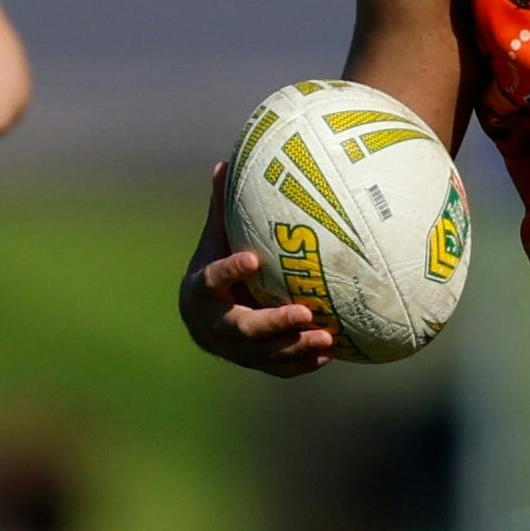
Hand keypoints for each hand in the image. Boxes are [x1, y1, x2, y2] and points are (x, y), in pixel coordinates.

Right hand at [178, 161, 332, 375]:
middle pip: (241, 329)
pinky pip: (278, 368)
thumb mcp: (215, 239)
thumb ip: (222, 209)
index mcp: (200, 291)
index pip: (211, 281)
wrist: (202, 318)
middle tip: (305, 311)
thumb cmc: (215, 268)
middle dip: (273, 323)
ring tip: (328, 338)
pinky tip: (329, 353)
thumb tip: (225, 162)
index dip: (230, 271)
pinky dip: (301, 363)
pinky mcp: (251, 362)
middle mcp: (212, 326)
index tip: (253, 259)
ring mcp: (232, 350)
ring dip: (295, 346)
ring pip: (263, 354)